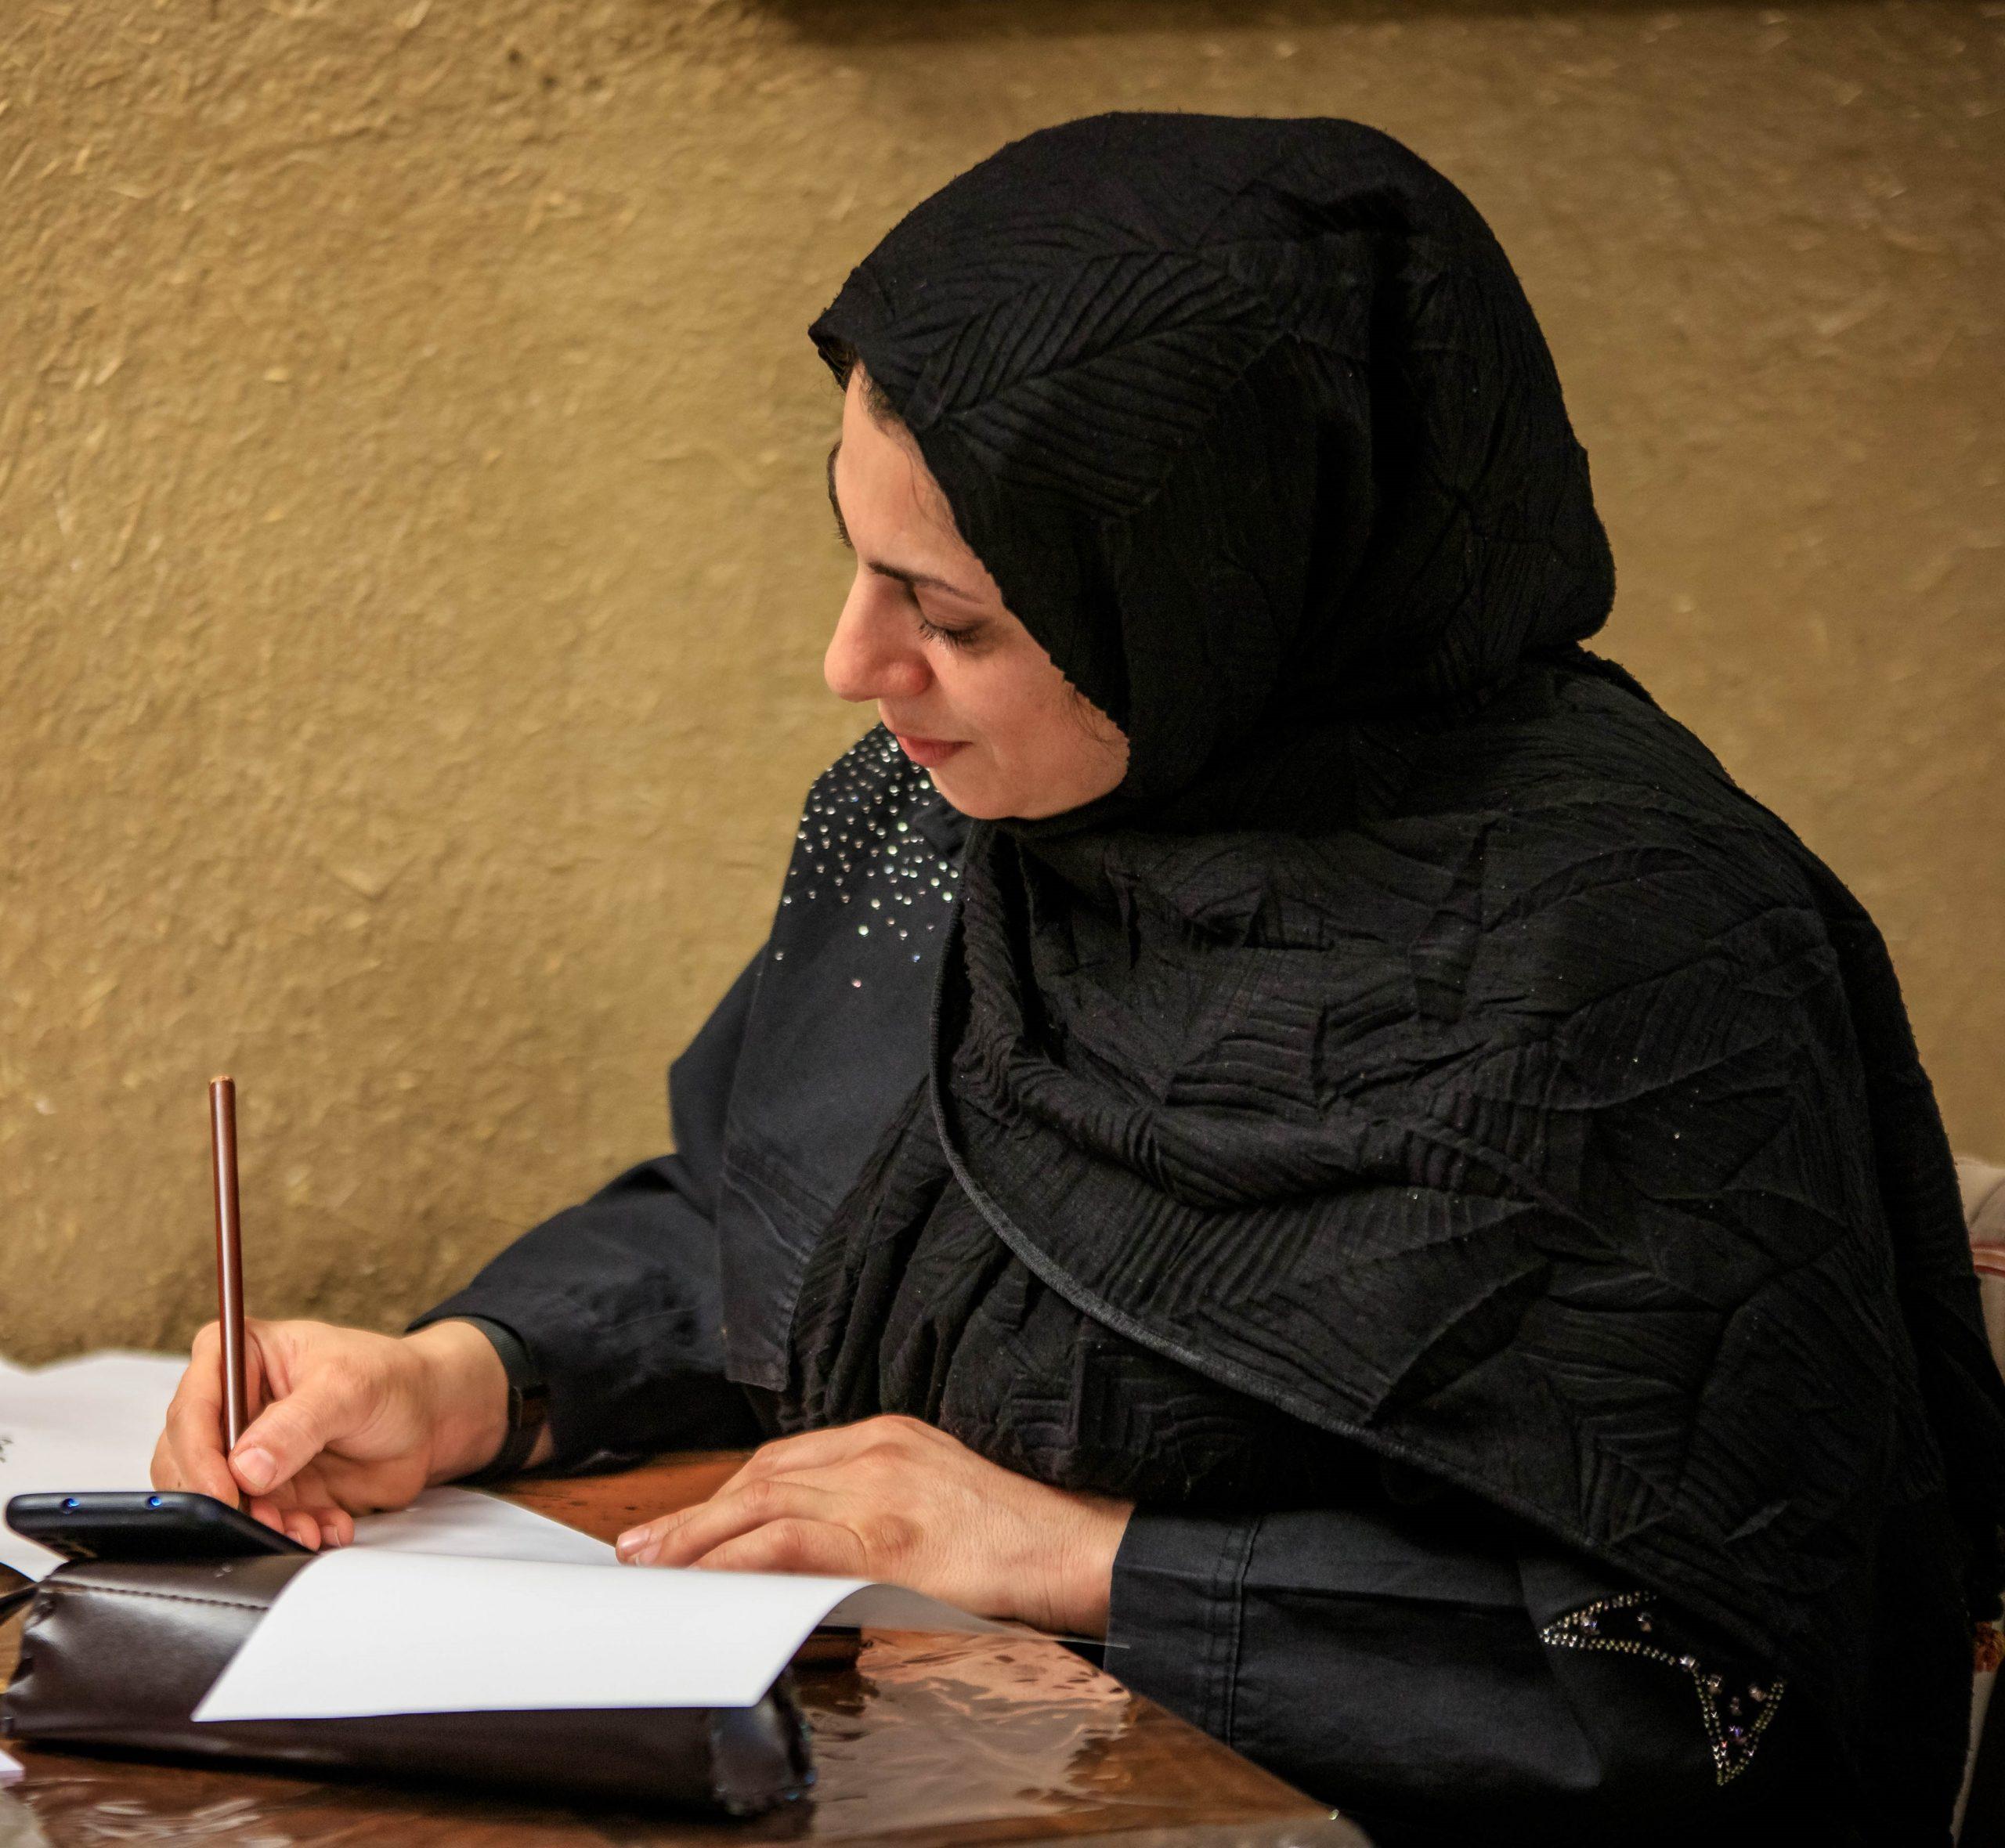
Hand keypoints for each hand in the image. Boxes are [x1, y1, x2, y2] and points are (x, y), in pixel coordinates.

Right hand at [149, 1318, 518, 1547]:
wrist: (429, 1415)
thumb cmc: (389, 1378)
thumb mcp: (348, 1388)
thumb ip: (296, 1425)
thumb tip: (245, 1468)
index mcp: (237, 1354)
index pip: (192, 1406)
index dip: (198, 1454)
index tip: (223, 1491)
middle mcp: (231, 1404)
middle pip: (187, 1461)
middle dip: (225, 1499)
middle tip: (264, 1519)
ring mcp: (246, 1451)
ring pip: (221, 1500)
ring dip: (261, 1523)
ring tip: (306, 1527)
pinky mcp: (268, 1490)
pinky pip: (259, 1522)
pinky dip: (289, 1533)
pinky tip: (325, 1527)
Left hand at [613, 1415, 1132, 1637]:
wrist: (1084, 1548)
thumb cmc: (1021, 1539)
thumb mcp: (940, 1499)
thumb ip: (880, 1512)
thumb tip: (817, 1558)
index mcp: (892, 1435)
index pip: (786, 1460)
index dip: (727, 1494)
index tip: (687, 1524)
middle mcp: (879, 1449)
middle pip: (764, 1476)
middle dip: (697, 1515)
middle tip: (643, 1549)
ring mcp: (882, 1489)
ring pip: (764, 1503)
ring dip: (699, 1539)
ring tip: (655, 1569)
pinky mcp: (888, 1537)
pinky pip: (792, 1544)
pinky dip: (740, 1560)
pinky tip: (709, 1583)